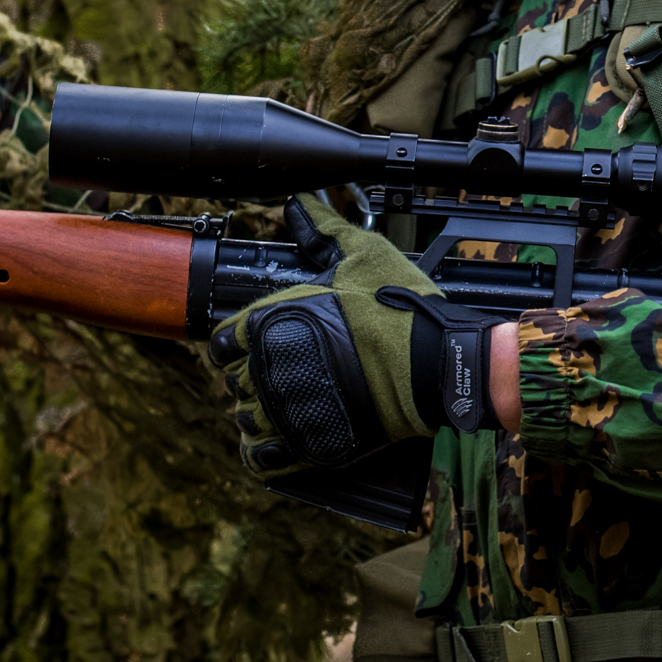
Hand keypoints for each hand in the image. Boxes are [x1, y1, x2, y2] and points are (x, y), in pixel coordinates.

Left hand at [209, 194, 510, 477]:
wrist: (436, 366)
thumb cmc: (401, 311)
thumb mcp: (363, 255)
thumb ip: (324, 230)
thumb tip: (300, 203)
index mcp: (274, 321)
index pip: (225, 338)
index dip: (237, 341)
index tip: (253, 343)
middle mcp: (270, 367)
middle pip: (233, 379)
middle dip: (250, 375)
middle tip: (280, 370)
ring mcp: (287, 409)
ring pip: (245, 418)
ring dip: (257, 412)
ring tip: (283, 404)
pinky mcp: (309, 443)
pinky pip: (264, 458)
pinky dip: (263, 453)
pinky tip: (276, 442)